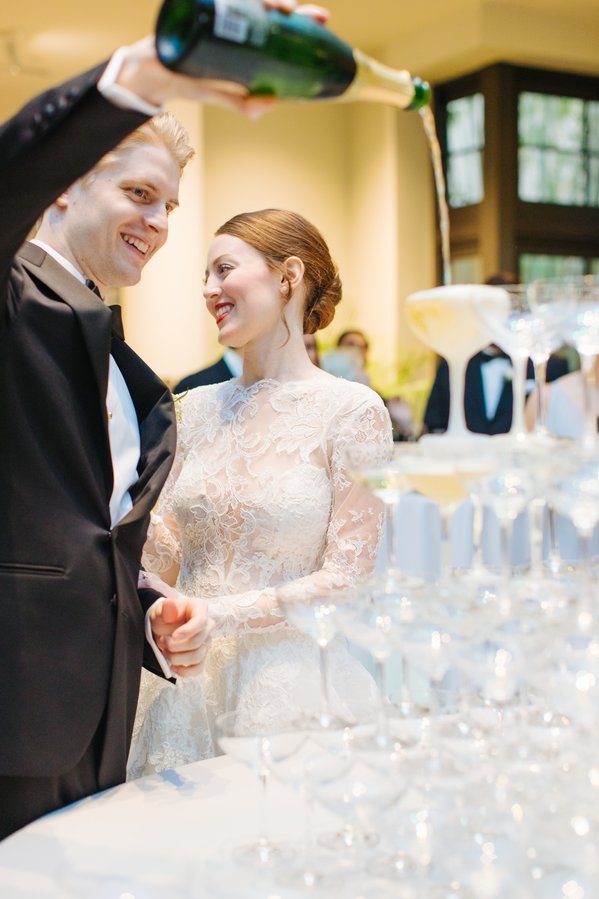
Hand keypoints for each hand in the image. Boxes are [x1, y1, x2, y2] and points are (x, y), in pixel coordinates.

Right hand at [115, 2, 331, 111]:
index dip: (301, 19)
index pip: (277, 22)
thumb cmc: (187, 80)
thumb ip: (243, 103)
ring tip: (282, 7)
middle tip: (306, 13)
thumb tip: (273, 104)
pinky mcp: (199, 4)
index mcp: (243, 36)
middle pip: (267, 5)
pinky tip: (254, 1)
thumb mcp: (220, 94)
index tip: (322, 20)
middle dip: (289, 5)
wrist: (150, 74)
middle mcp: (233, 17)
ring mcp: (216, 9)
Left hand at [140, 571, 214, 677]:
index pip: (201, 621)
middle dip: (176, 646)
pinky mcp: (202, 656)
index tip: (173, 636)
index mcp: (199, 609)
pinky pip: (199, 668)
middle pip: (198, 641)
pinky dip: (185, 671)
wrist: (164, 628)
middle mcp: (207, 626)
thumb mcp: (161, 610)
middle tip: (162, 642)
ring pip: (197, 656)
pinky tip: (174, 667)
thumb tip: (169, 604)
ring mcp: (206, 642)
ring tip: (165, 652)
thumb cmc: (165, 617)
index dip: (188, 631)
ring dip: (177, 658)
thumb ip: (165, 608)